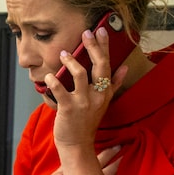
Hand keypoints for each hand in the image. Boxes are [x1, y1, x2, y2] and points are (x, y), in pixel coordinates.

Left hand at [46, 27, 127, 148]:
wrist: (77, 144)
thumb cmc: (86, 122)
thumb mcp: (103, 102)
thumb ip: (114, 84)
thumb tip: (125, 68)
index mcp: (105, 92)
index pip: (108, 64)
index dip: (104, 46)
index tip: (101, 30)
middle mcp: (97, 95)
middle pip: (99, 66)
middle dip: (93, 47)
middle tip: (86, 33)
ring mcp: (83, 101)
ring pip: (80, 74)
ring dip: (70, 61)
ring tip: (63, 54)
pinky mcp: (69, 108)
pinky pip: (59, 90)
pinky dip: (52, 81)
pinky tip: (48, 77)